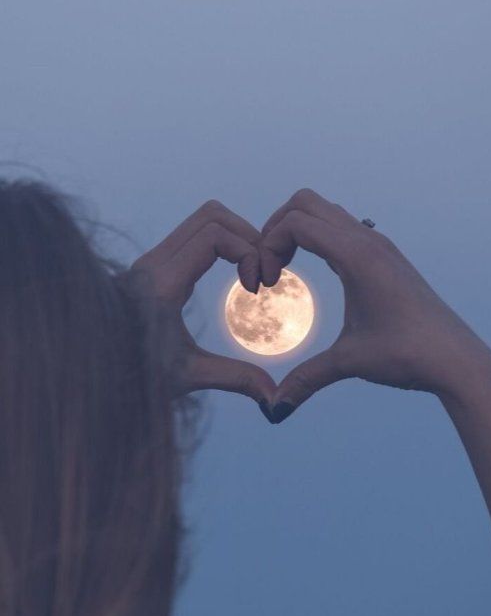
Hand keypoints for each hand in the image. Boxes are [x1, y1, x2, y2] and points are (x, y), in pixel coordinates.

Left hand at [119, 201, 275, 404]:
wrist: (92, 368)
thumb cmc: (132, 376)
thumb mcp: (188, 376)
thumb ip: (235, 379)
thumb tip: (274, 399)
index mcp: (162, 284)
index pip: (215, 235)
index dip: (248, 251)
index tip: (257, 286)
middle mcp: (153, 264)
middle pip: (212, 216)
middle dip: (247, 236)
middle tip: (262, 273)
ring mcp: (150, 261)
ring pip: (201, 221)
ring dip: (234, 237)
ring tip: (250, 273)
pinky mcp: (151, 266)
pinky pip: (192, 235)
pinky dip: (220, 244)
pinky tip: (230, 276)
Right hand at [259, 189, 490, 421]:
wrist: (455, 358)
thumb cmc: (407, 354)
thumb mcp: (349, 362)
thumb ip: (306, 379)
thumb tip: (275, 408)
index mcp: (357, 255)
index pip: (296, 222)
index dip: (268, 246)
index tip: (266, 283)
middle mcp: (368, 241)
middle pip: (305, 203)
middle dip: (275, 228)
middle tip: (268, 268)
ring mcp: (379, 245)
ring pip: (325, 211)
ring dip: (297, 231)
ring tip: (285, 268)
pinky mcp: (385, 256)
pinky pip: (342, 228)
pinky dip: (318, 238)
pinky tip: (317, 271)